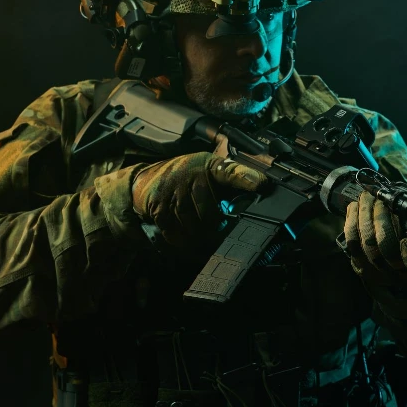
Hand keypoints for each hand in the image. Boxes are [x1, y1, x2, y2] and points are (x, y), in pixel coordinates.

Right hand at [131, 152, 267, 247]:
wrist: (145, 179)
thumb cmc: (185, 178)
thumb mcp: (207, 173)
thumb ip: (229, 185)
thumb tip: (256, 198)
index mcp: (210, 166)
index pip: (230, 171)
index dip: (246, 178)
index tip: (261, 185)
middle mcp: (191, 174)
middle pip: (210, 213)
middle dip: (214, 228)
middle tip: (217, 233)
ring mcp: (173, 190)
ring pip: (193, 226)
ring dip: (198, 237)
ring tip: (202, 237)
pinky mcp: (158, 206)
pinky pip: (175, 232)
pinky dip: (181, 240)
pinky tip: (186, 238)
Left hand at [343, 185, 406, 292]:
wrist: (397, 264)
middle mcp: (400, 277)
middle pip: (387, 250)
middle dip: (382, 220)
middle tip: (382, 201)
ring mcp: (378, 272)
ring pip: (367, 243)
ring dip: (366, 215)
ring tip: (370, 198)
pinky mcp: (359, 265)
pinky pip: (351, 242)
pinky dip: (353, 220)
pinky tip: (357, 206)